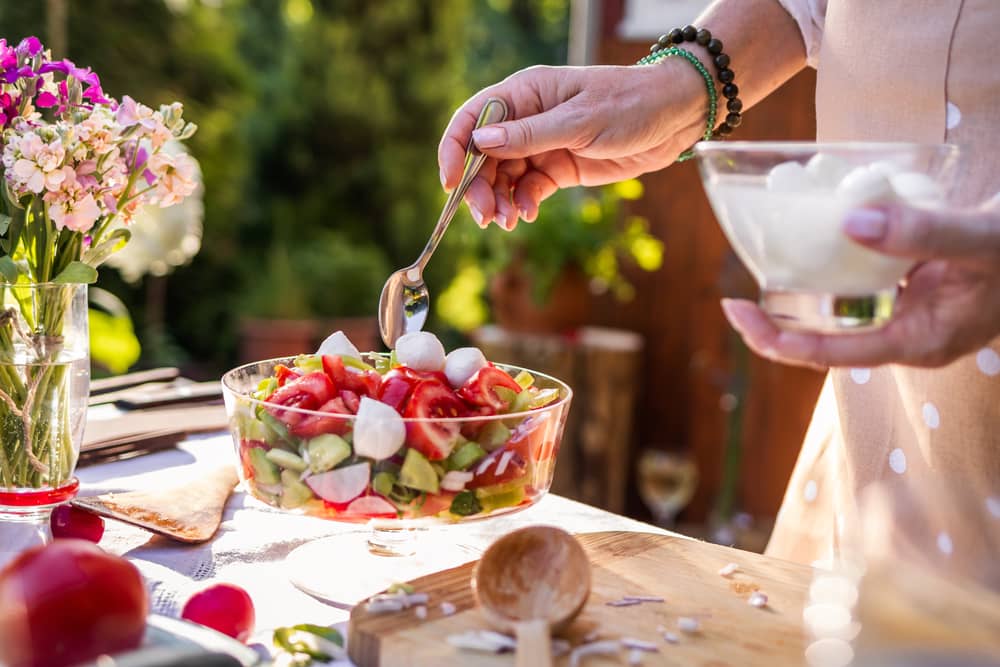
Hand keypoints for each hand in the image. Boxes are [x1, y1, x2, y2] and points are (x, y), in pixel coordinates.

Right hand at [437, 64, 705, 229]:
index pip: (473, 119)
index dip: (454, 150)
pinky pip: (527, 189)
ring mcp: (541, 145)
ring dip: (499, 201)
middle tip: (485, 218)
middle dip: (479, 188)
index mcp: (525, 93)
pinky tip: (526, 215)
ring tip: (507, 222)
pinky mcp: (557, 168)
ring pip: (503, 177)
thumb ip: (529, 135)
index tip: (450, 184)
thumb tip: (479, 143)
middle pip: (483, 156)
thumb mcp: (579, 121)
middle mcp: (527, 119)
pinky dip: (522, 204)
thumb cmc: (629, 105)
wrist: (674, 119)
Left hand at [722, 202, 999, 368]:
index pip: (833, 354)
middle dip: (779, 319)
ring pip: (841, 305)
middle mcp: (907, 332)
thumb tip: (851, 221)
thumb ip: (923, 234)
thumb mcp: (981, 241)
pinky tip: (816, 230)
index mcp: (919, 341)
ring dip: (803, 285)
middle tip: (734, 295)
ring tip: (763, 259)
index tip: (739, 315)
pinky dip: (836, 257)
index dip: (781, 340)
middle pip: (827, 336)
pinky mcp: (913, 284)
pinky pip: (861, 277)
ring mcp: (909, 309)